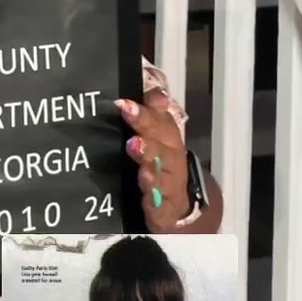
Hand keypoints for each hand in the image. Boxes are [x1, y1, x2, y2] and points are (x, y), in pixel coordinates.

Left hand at [116, 90, 187, 232]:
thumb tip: (156, 89)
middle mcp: (170, 160)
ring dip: (152, 170)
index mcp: (167, 137)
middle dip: (148, 141)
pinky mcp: (164, 211)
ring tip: (140, 165)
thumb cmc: (160, 160)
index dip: (145, 114)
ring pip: (162, 177)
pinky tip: (148, 200)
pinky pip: (161, 208)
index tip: (124, 105)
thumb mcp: (158, 133)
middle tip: (131, 134)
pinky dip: (155, 204)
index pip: (159, 122)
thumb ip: (153, 111)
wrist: (176, 202)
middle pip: (161, 149)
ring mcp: (168, 186)